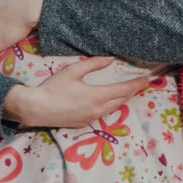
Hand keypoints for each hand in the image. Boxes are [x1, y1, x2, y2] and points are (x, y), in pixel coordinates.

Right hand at [3, 59, 143, 127]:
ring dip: (122, 99)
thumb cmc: (53, 88)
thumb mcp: (73, 71)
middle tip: (140, 83)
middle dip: (132, 91)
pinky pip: (103, 114)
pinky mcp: (84, 123)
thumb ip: (93, 64)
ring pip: (113, 108)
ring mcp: (91, 118)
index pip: (124, 89)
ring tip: (128, 91)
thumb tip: (110, 60)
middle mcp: (98, 109)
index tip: (147, 79)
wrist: (35, 109)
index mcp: (97, 96)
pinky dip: (111, 106)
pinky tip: (109, 101)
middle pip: (122, 100)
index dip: (137, 84)